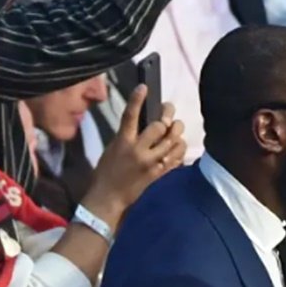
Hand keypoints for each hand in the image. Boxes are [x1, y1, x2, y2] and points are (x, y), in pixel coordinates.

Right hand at [82, 85, 185, 225]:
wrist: (108, 198)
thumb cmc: (106, 173)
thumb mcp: (112, 149)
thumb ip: (127, 136)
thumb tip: (142, 124)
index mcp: (123, 142)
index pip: (131, 116)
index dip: (137, 100)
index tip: (144, 87)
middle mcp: (139, 151)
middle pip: (160, 127)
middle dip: (167, 115)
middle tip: (169, 111)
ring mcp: (151, 163)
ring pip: (173, 140)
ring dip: (177, 131)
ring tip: (175, 128)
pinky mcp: (159, 173)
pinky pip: (176, 157)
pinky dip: (179, 148)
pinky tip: (177, 145)